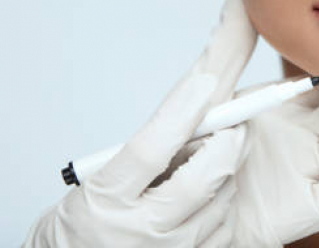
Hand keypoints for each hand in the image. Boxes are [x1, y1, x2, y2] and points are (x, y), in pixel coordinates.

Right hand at [22, 0, 257, 247]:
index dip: (182, 113)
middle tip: (233, 121)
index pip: (149, 149)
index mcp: (105, 200)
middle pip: (198, 181)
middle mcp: (137, 233)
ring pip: (219, 202)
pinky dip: (225, 200)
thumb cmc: (86, 222)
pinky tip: (214, 189)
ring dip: (227, 170)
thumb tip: (195, 113)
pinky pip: (224, 228)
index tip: (204, 85)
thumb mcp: (98, 177)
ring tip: (218, 154)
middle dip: (225, 142)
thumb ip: (144, 149)